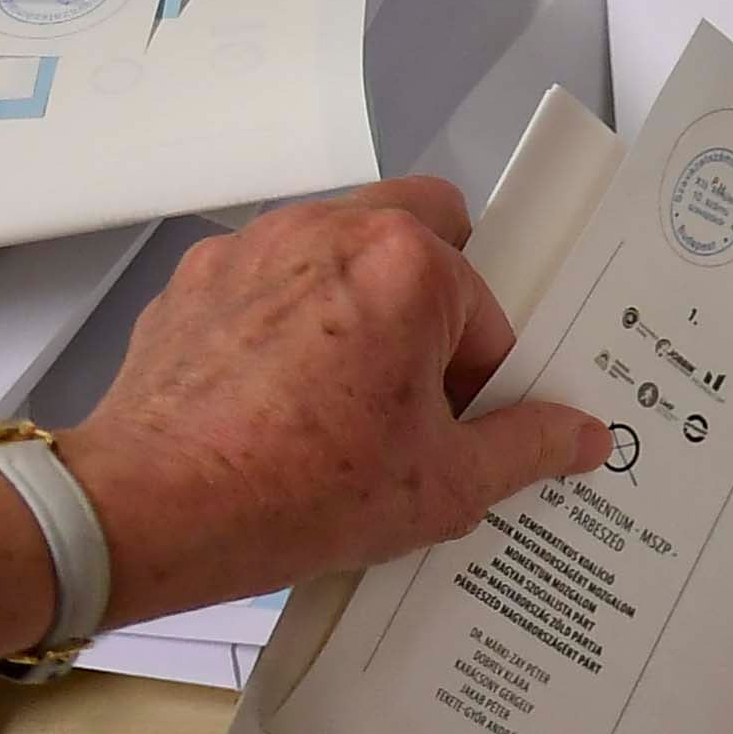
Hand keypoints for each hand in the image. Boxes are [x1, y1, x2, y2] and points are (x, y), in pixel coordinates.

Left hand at [50, 181, 611, 624]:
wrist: (150, 508)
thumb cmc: (298, 488)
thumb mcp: (446, 485)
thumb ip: (528, 446)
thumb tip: (582, 435)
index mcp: (407, 263)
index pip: (486, 309)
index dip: (482, 375)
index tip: (457, 424)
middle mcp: (329, 229)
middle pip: (421, 225)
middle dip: (436, 295)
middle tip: (420, 383)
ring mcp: (253, 247)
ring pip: (341, 250)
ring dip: (362, 305)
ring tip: (343, 404)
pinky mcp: (197, 279)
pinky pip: (271, 281)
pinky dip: (290, 324)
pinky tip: (279, 404)